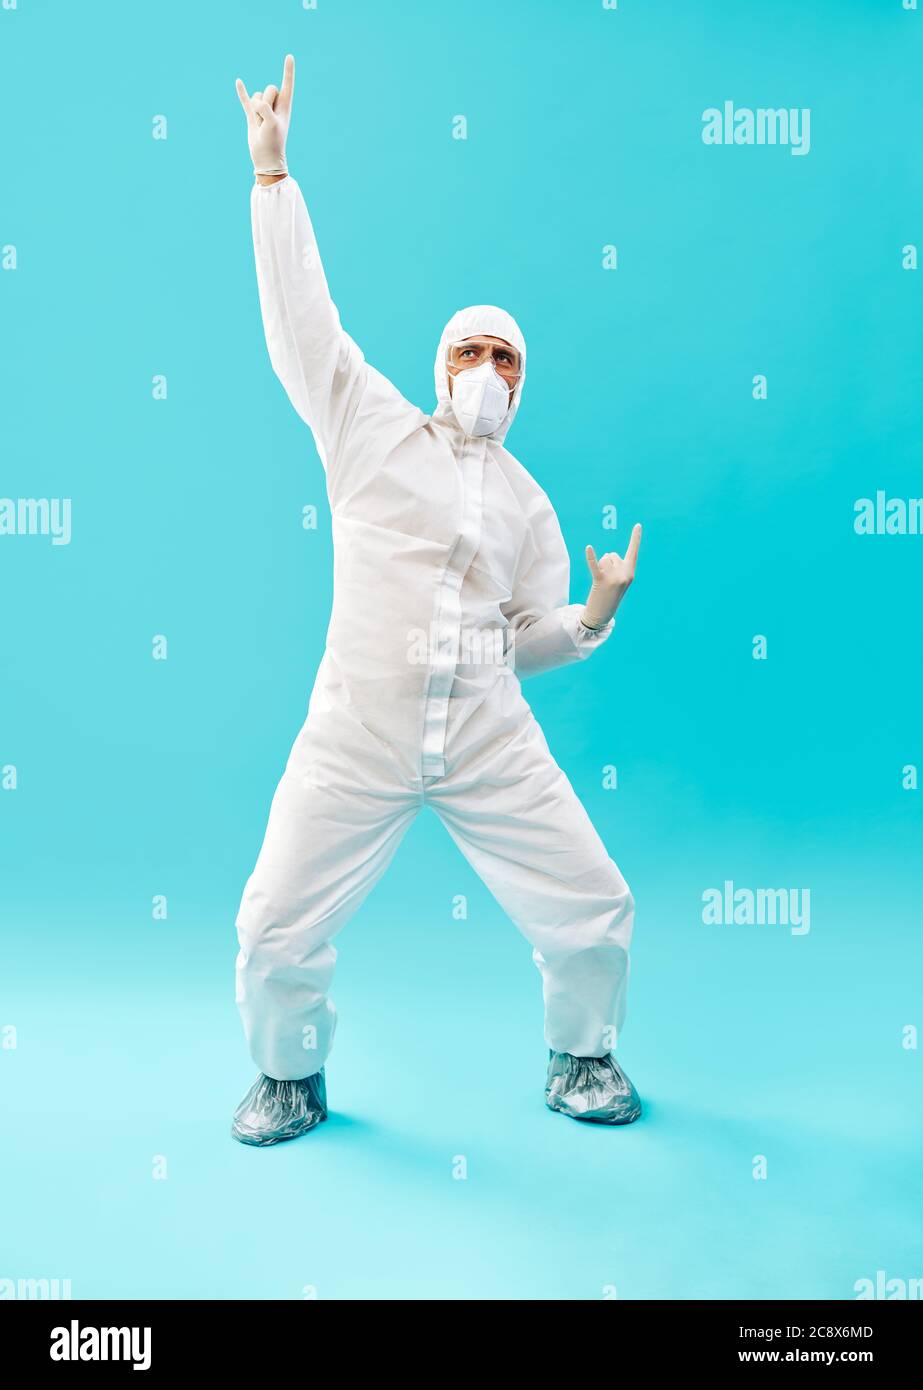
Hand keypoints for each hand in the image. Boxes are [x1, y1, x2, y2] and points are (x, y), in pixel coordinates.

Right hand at [236, 54, 294, 175]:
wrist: (265, 158)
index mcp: (285, 106)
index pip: (287, 84)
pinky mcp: (252, 114)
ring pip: (257, 96)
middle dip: (266, 102)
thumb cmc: (273, 142)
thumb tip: (255, 103)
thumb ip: (264, 107)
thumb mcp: (272, 123)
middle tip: (268, 120)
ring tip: (261, 125)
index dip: (288, 70)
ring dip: (256, 110)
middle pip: (269, 89)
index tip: (289, 56)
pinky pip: (245, 99)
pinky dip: (241, 91)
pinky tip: (238, 81)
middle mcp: (275, 105)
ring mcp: (263, 109)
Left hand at [581, 524, 641, 628]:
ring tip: (601, 581)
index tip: (637, 524)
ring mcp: (614, 577)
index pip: (633, 551)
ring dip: (600, 566)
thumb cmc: (610, 595)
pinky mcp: (601, 580)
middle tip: (607, 580)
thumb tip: (610, 555)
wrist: (602, 613)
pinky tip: (589, 548)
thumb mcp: (620, 580)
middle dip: (607, 563)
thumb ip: (618, 566)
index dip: (635, 537)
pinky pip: (595, 565)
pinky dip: (591, 557)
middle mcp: (625, 574)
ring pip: (604, 559)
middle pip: (612, 555)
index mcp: (631, 572)